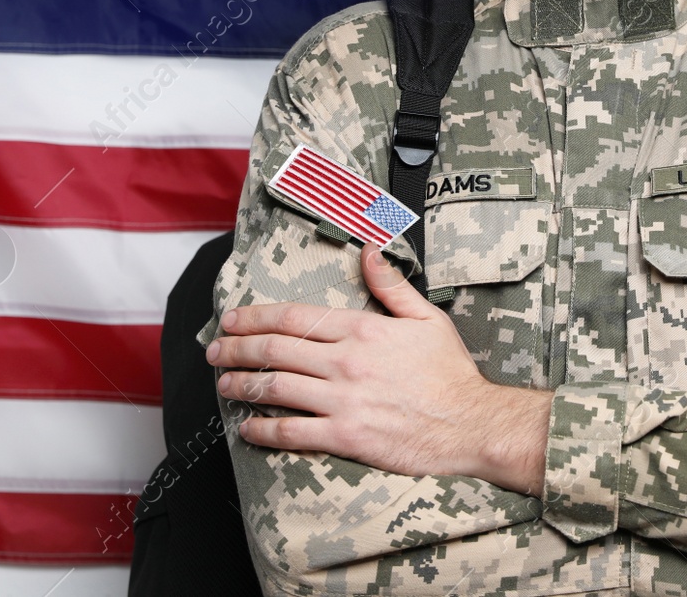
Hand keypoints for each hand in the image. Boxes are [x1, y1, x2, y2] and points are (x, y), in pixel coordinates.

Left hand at [208, 247, 551, 493]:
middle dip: (236, 350)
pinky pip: (291, 432)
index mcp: (363, 330)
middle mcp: (346, 363)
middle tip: (215, 351)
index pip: (295, 318)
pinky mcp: (345, 437)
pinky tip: (248, 428)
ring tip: (224, 385)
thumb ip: (392, 285)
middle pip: (275, 351)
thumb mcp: (427, 318)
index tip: (232, 320)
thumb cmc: (451, 373)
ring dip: (241, 385)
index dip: (256, 317)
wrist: (471, 423)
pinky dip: (262, 430)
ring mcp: (343, 401)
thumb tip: (369, 249)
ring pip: (275, 389)